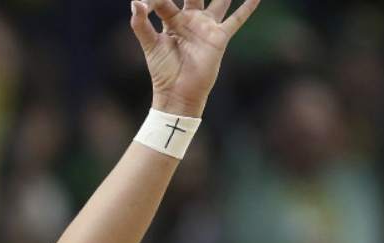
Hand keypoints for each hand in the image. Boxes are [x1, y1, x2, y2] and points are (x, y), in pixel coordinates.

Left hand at [130, 0, 261, 116]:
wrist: (178, 92)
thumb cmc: (162, 71)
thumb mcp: (150, 45)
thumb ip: (141, 24)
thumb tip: (135, 2)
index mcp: (171, 20)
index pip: (164, 1)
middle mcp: (190, 19)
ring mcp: (206, 26)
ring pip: (219, 0)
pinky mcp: (219, 36)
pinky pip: (236, 19)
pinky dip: (247, 7)